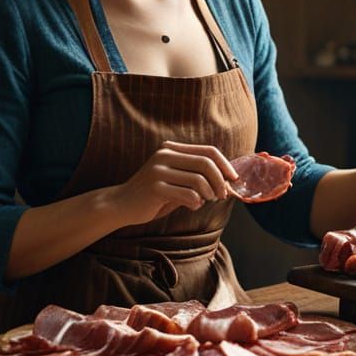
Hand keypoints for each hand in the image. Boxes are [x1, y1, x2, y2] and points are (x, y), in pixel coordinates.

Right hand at [103, 141, 239, 224]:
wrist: (122, 204)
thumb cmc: (154, 194)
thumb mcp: (177, 180)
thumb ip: (198, 176)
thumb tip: (229, 181)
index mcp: (172, 149)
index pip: (208, 151)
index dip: (225, 165)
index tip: (234, 179)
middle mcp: (165, 155)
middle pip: (206, 164)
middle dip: (220, 181)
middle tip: (222, 195)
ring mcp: (158, 170)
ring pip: (199, 180)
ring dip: (209, 194)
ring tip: (205, 201)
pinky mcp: (155, 187)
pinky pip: (188, 195)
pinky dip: (196, 202)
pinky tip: (193, 206)